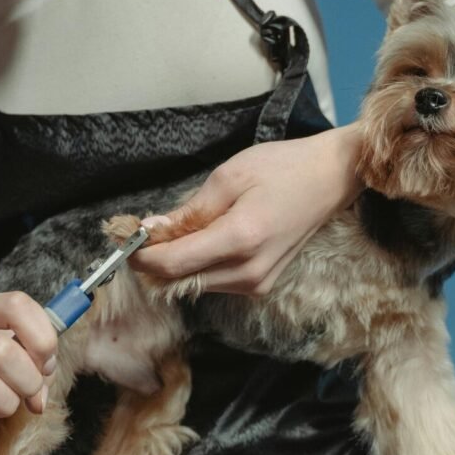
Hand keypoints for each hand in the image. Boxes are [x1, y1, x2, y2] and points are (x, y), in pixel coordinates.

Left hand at [130, 124, 363, 294]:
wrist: (329, 180)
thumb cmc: (283, 169)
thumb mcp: (229, 177)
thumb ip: (189, 211)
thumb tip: (151, 230)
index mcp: (240, 240)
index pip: (173, 264)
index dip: (141, 256)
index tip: (125, 239)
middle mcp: (249, 271)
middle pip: (180, 280)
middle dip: (154, 261)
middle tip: (139, 233)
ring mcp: (257, 283)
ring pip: (195, 284)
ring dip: (175, 264)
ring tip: (171, 233)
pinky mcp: (261, 285)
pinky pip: (215, 282)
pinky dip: (197, 265)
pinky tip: (198, 241)